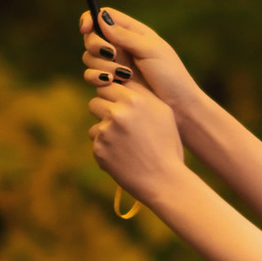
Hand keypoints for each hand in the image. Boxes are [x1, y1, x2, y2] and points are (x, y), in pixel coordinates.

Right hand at [79, 4, 195, 115]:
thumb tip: (101, 18)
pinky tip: (112, 82)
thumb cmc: (170, 75)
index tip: (86, 29)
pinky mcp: (110, 84)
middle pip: (92, 37)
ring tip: (124, 75)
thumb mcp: (151, 50)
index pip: (103, 17)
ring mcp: (114, 65)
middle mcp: (120, 46)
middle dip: (96, 45)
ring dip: (101, 64)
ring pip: (90, 58)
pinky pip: (92, 76)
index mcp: (132, 32)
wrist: (177, 106)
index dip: (90, 19)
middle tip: (111, 54)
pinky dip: (97, 78)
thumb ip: (125, 36)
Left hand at [89, 68, 188, 210]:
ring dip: (103, 129)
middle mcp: (120, 111)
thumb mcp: (163, 114)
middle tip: (120, 124)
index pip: (111, 83)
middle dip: (105, 109)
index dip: (114, 94)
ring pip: (95, 121)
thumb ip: (142, 95)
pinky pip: (95, 141)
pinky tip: (122, 156)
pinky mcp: (99, 148)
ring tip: (124, 143)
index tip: (120, 102)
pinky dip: (105, 148)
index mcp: (137, 99)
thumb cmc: (167, 146)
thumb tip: (122, 80)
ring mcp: (107, 130)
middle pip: (97, 98)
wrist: (164, 180)